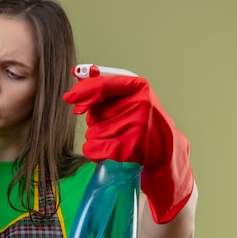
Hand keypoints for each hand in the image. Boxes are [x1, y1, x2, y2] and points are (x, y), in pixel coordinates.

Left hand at [63, 75, 193, 222]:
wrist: (167, 152)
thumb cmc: (144, 124)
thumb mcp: (132, 100)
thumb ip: (104, 93)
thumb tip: (74, 93)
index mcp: (139, 88)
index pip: (104, 85)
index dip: (84, 91)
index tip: (69, 97)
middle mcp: (140, 104)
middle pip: (94, 113)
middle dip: (95, 122)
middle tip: (116, 127)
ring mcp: (136, 126)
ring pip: (92, 132)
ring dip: (96, 138)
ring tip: (116, 139)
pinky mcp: (130, 147)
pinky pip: (95, 148)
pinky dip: (93, 151)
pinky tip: (104, 152)